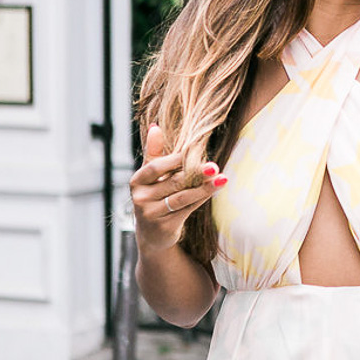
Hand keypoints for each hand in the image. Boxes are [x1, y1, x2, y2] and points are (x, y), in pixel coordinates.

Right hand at [129, 124, 226, 251]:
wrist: (152, 233)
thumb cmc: (155, 196)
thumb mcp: (151, 176)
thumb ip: (154, 152)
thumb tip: (155, 126)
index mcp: (137, 181)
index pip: (154, 167)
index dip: (174, 160)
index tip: (193, 151)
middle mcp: (140, 198)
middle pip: (172, 182)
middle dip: (195, 173)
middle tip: (214, 166)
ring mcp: (151, 214)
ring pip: (182, 197)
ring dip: (204, 188)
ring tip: (222, 178)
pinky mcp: (164, 227)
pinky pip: (187, 209)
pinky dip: (202, 198)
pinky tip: (215, 190)